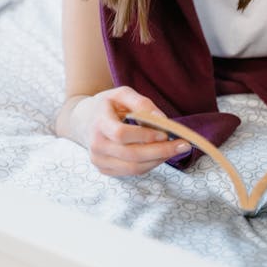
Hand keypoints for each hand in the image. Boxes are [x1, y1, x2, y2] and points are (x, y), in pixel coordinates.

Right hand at [75, 86, 191, 176]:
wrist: (83, 120)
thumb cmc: (107, 104)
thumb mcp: (121, 93)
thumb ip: (141, 103)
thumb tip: (162, 119)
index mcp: (99, 123)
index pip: (121, 135)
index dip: (144, 136)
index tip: (165, 133)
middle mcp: (96, 145)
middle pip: (131, 155)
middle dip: (161, 151)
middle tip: (183, 145)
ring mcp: (99, 160)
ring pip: (133, 168)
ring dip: (158, 160)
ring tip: (176, 150)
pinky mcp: (104, 170)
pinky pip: (131, 172)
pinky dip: (150, 165)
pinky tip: (161, 155)